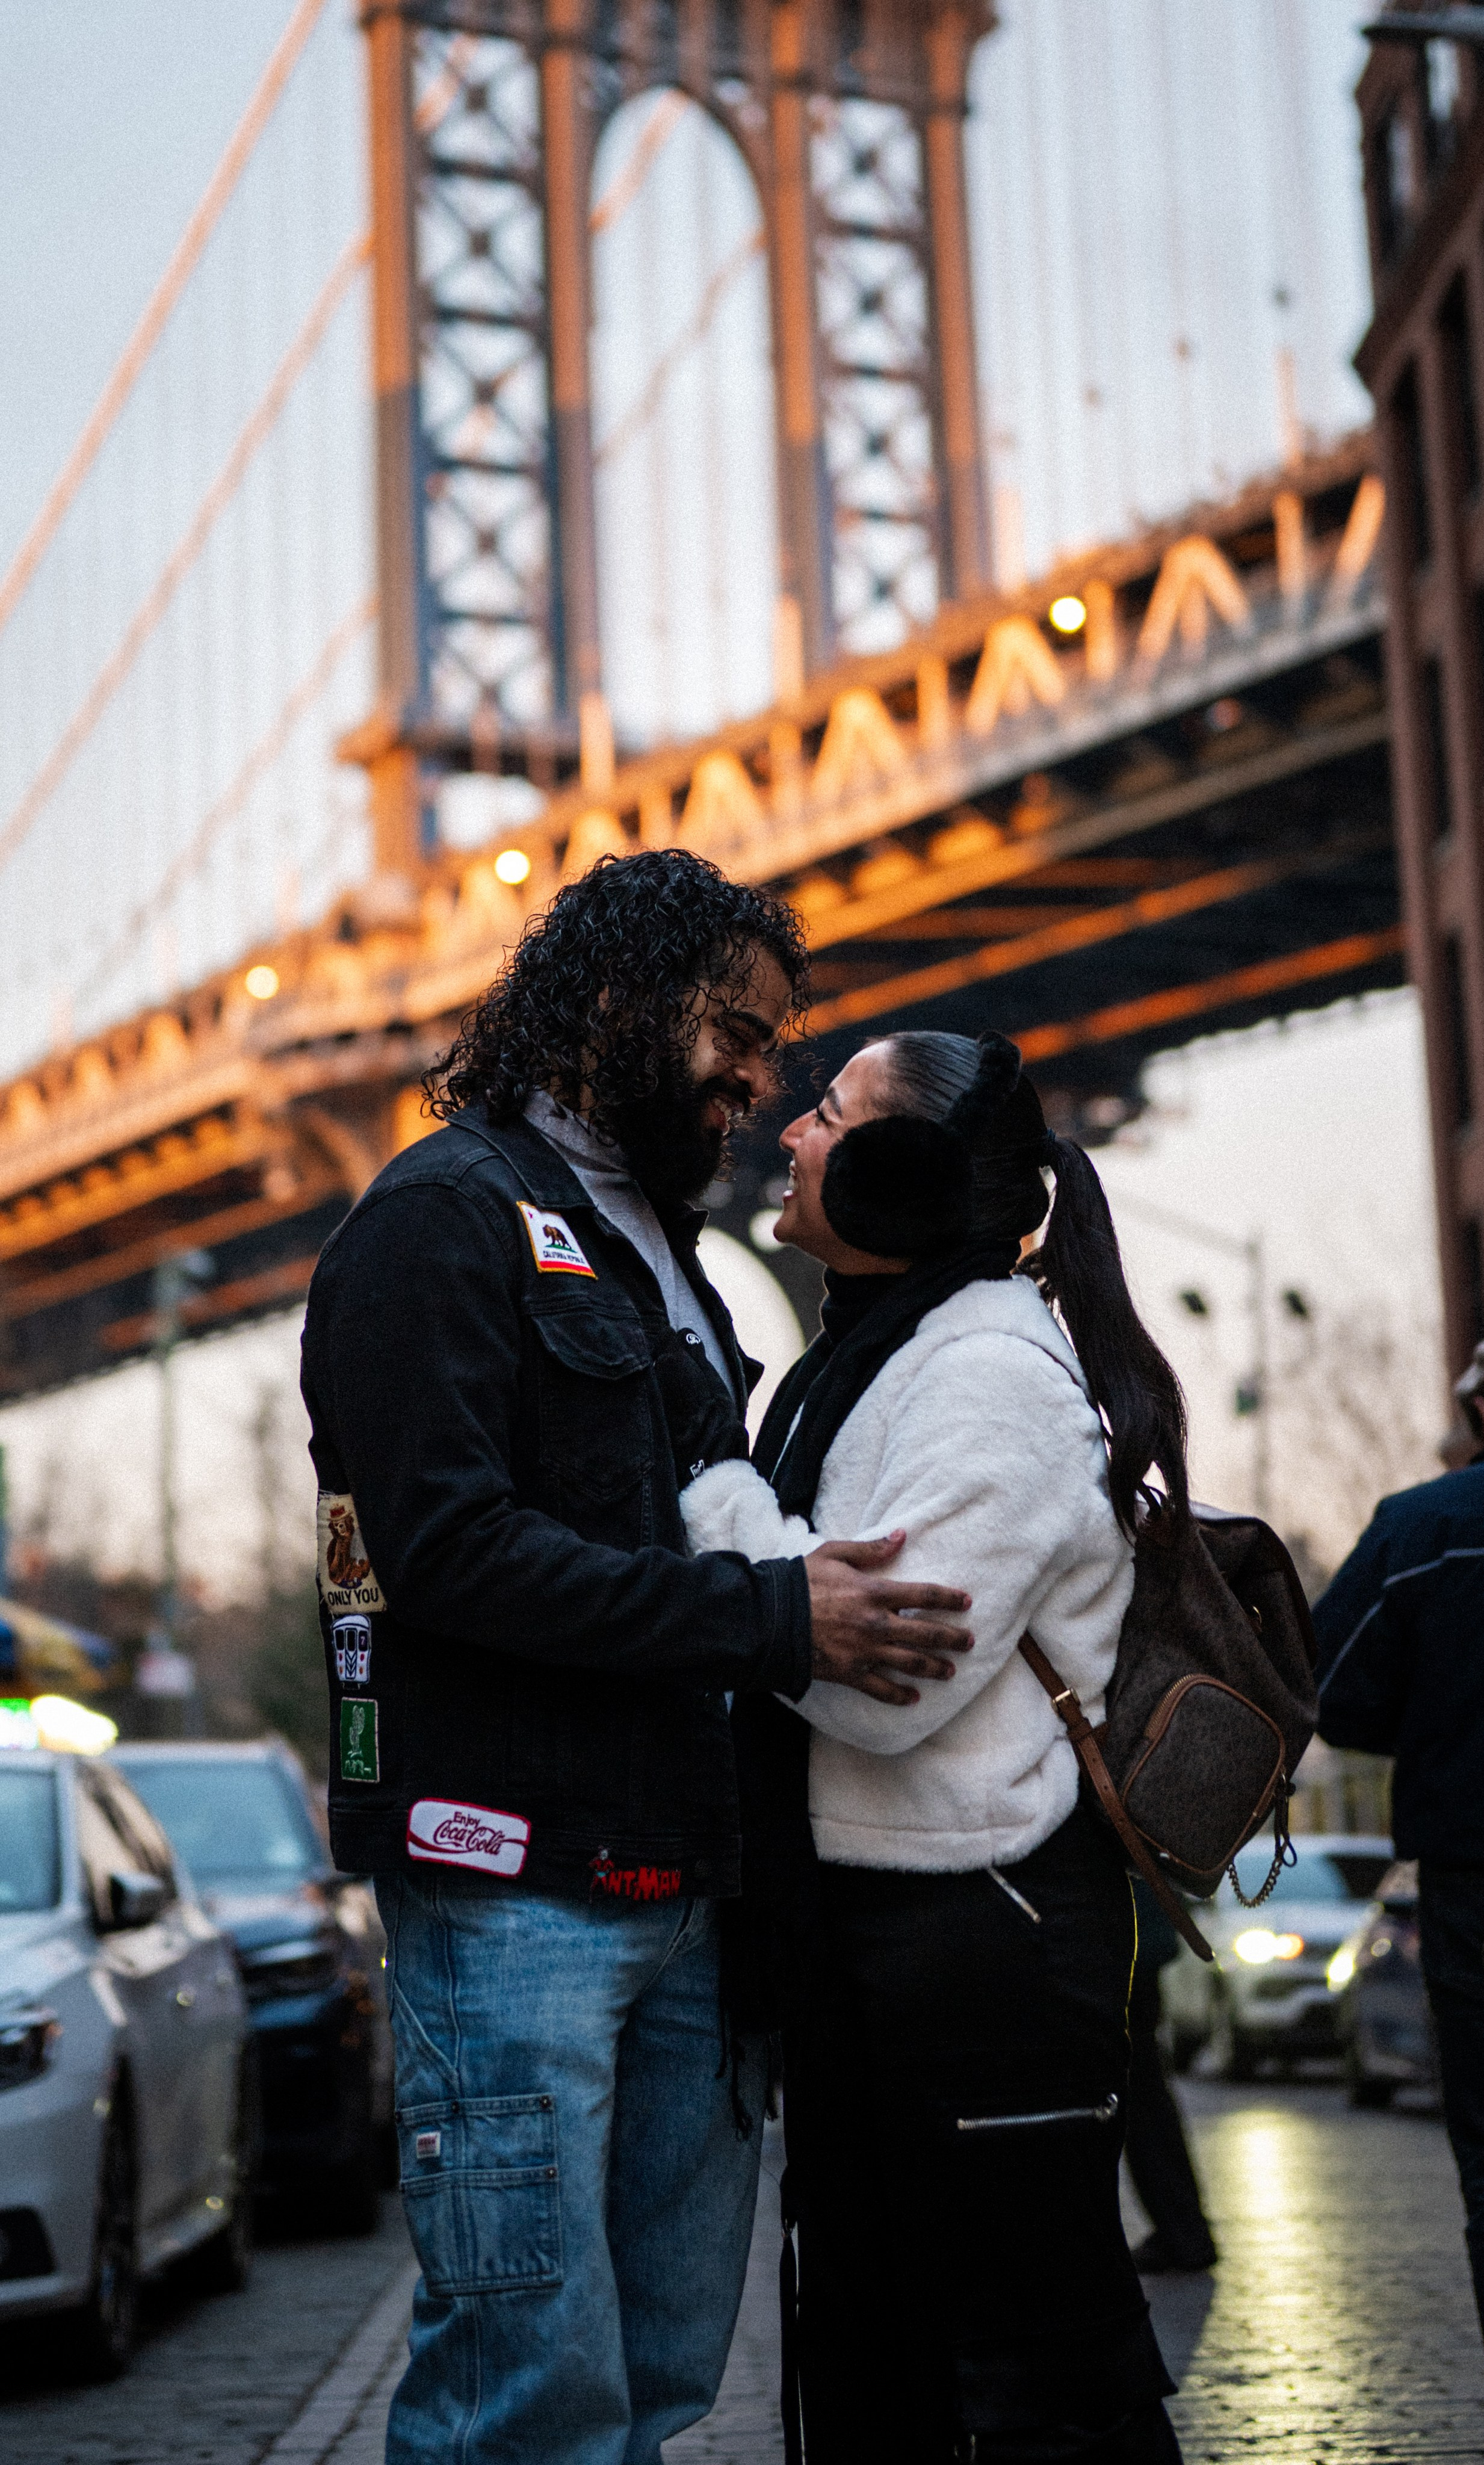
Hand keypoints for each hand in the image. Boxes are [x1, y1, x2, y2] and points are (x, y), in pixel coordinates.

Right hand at [803, 1531, 972, 1705]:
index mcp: (874, 1592)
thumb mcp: (834, 1554)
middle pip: (926, 1633)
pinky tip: (914, 1699)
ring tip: (950, 1671)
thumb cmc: (800, 1582)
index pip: (924, 1595)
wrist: (769, 1618)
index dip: (949, 1598)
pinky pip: (882, 1689)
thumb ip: (870, 1549)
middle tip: (969, 1642)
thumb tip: (901, 1536)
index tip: (967, 1602)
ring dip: (935, 1668)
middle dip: (952, 1638)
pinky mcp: (850, 1673)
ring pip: (911, 1663)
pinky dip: (900, 1696)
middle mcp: (877, 1624)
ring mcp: (865, 1651)